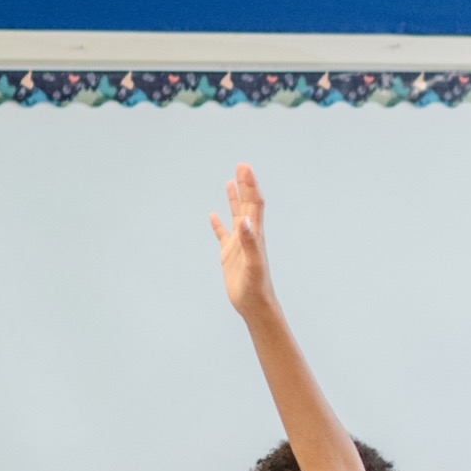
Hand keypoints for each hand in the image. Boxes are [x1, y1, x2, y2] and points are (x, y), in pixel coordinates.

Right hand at [211, 164, 273, 310]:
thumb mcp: (253, 264)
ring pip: (236, 216)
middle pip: (246, 205)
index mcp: (255, 234)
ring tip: (231, 181)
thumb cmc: (257, 287)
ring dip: (234, 199)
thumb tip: (244, 220)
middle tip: (241, 166)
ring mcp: (238, 245)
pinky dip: (218, 224)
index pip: (254, 204)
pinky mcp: (229, 255)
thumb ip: (250, 242)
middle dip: (244, 185)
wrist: (255, 305)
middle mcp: (248, 236)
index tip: (245, 168)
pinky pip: (222, 235)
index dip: (250, 186)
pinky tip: (213, 215)